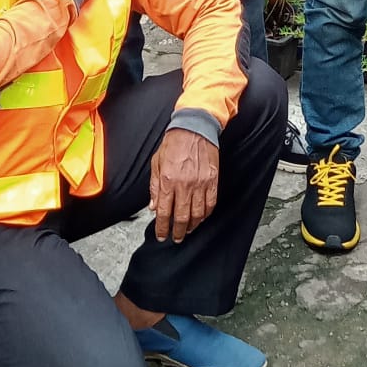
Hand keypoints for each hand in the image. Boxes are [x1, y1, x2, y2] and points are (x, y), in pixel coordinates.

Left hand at [148, 127, 218, 242]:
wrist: (195, 127)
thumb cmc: (174, 143)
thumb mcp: (156, 162)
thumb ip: (155, 187)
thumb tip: (154, 207)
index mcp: (168, 180)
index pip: (164, 213)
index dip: (162, 228)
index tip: (161, 235)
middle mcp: (184, 185)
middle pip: (181, 217)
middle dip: (177, 232)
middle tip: (175, 238)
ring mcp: (200, 183)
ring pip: (197, 214)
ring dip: (192, 227)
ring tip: (188, 231)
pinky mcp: (212, 180)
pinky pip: (211, 203)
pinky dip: (206, 214)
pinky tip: (201, 218)